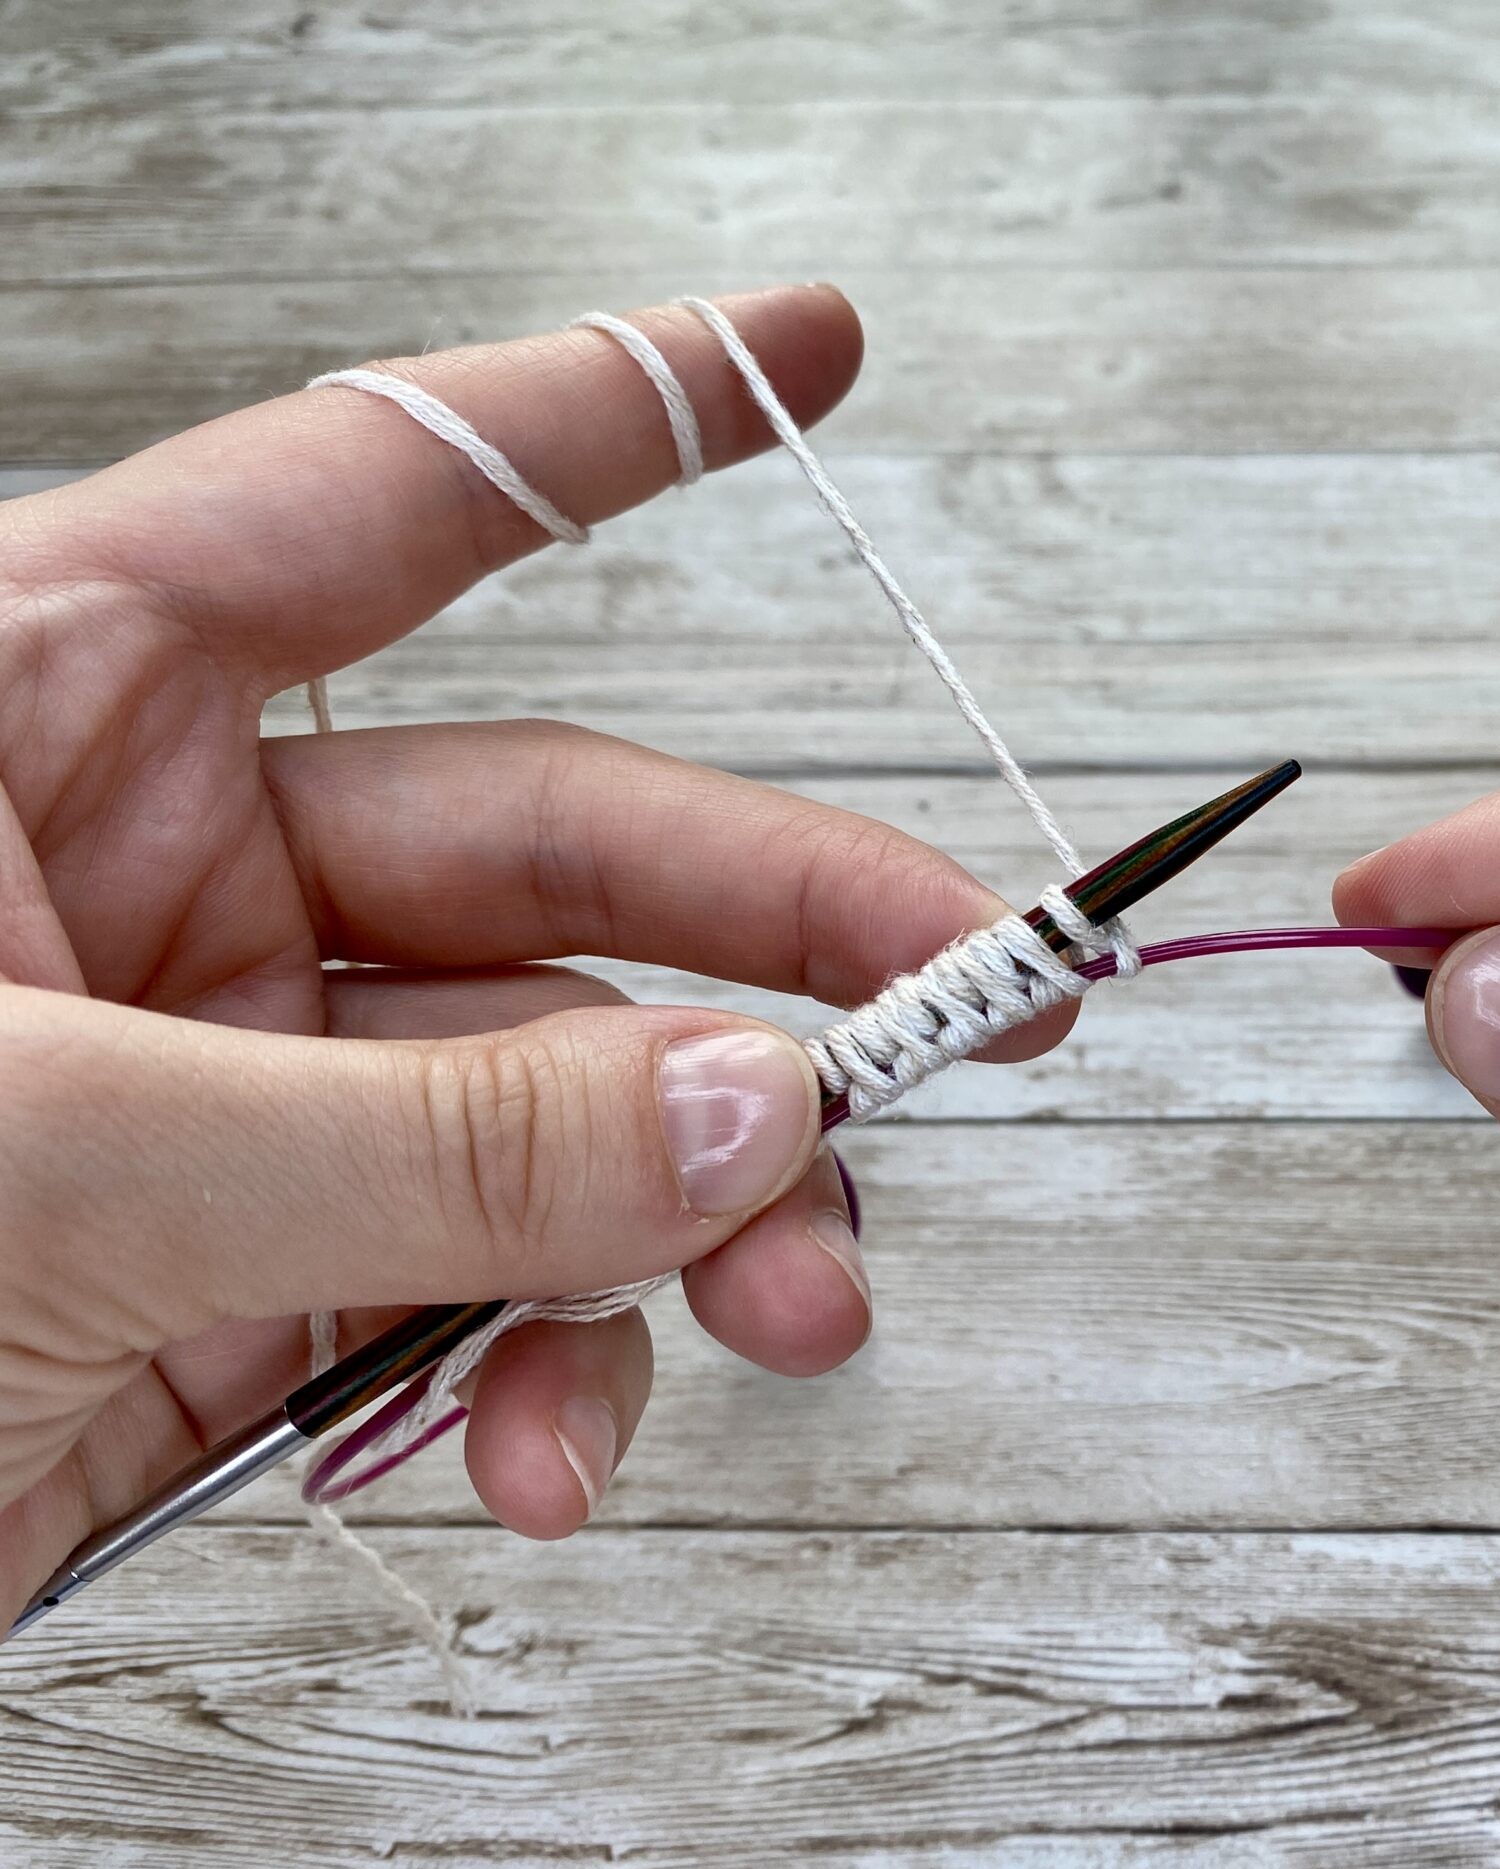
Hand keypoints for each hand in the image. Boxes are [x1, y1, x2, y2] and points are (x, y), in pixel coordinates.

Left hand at [0, 288, 1060, 1614]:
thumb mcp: (49, 1166)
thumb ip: (430, 1134)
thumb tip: (755, 1108)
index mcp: (46, 706)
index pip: (383, 495)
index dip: (617, 413)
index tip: (812, 356)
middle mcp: (159, 872)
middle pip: (569, 849)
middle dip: (790, 948)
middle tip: (983, 1006)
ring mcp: (231, 1083)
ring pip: (568, 1102)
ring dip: (704, 1220)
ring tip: (796, 1312)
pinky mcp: (255, 1277)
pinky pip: (488, 1287)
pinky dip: (551, 1378)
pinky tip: (534, 1458)